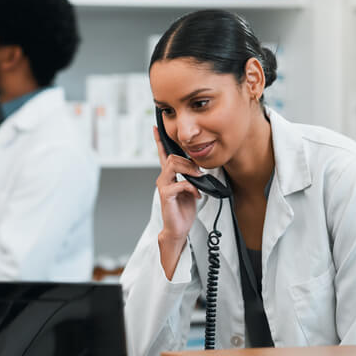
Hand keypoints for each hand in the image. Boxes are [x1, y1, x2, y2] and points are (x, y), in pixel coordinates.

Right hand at [154, 126, 203, 278]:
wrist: (179, 228)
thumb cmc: (184, 209)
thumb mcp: (191, 188)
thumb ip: (191, 177)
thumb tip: (199, 169)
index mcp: (169, 175)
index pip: (162, 154)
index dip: (159, 140)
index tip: (156, 127)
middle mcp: (163, 178)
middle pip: (172, 157)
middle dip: (188, 161)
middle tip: (199, 171)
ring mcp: (163, 186)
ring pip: (173, 165)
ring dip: (189, 170)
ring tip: (198, 179)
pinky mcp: (166, 196)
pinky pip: (180, 183)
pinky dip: (192, 187)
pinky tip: (197, 194)